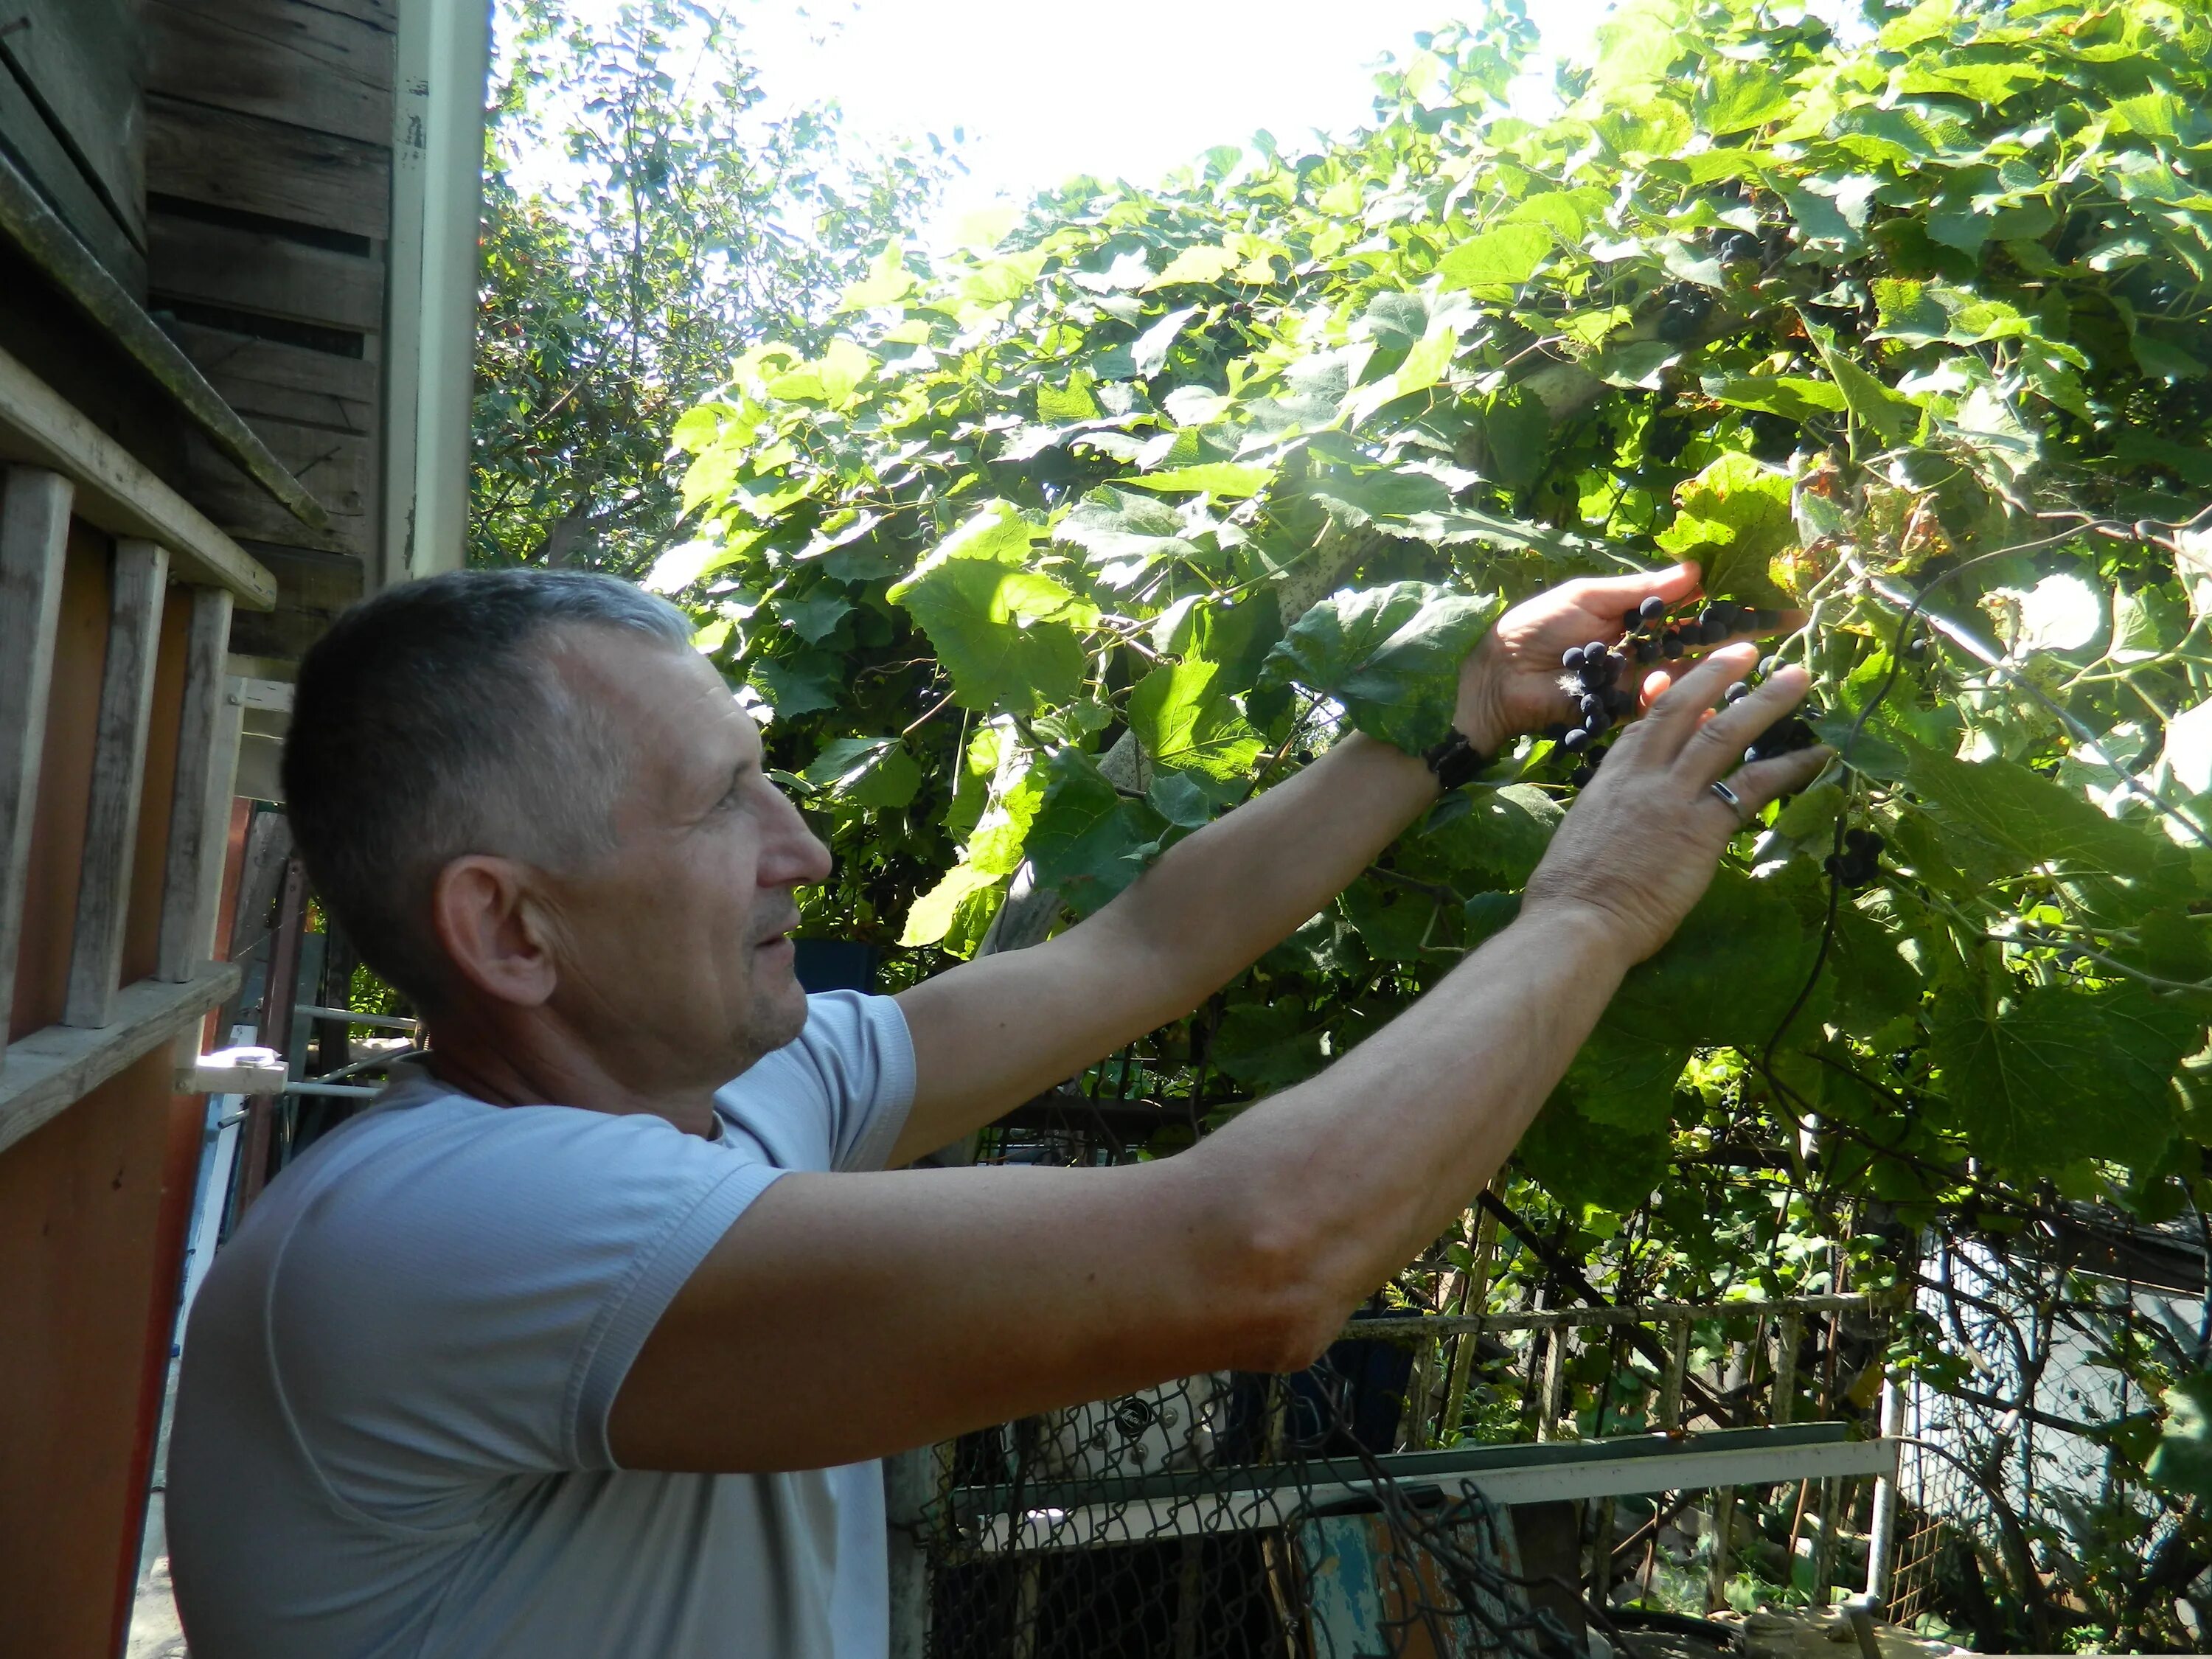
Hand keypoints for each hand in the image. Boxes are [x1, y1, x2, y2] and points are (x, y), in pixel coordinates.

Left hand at [1452, 562, 1793, 751]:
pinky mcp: (1621, 715)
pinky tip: (1677, 688)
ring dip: (1708, 673)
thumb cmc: (1535, 626)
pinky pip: (1656, 710)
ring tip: (1737, 663)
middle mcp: (1643, 654)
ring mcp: (1635, 686)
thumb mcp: (1588, 596)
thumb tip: (1694, 571)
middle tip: (1777, 637)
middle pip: (1700, 650)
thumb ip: (1639, 588)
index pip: (1695, 614)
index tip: (1776, 606)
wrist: (1495, 673)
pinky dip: (1670, 699)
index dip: (1732, 611)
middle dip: (1738, 645)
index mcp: (1637, 620)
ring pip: (1685, 681)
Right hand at [1520, 644, 1831, 962]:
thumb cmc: (1569, 892)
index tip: (1685, 675)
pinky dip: (1790, 766)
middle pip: (1683, 709)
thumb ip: (1609, 810)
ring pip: (1723, 733)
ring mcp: (1674, 797)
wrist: (1578, 920)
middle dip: (1717, 673)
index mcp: (1611, 778)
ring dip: (1764, 702)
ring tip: (1797, 678)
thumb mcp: (1582, 833)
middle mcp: (1643, 776)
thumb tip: (1629, 807)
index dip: (1669, 695)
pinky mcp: (1703, 828)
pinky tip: (1819, 755)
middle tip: (1748, 649)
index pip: (1644, 723)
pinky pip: (1754, 787)